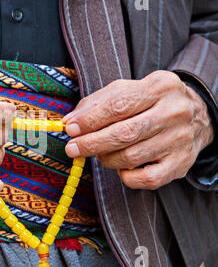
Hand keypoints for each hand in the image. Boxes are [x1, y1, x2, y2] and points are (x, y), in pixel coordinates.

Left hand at [63, 70, 213, 189]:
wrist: (197, 115)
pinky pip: (146, 179)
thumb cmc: (150, 103)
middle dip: (92, 143)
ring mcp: (179, 139)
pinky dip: (126, 176)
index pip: (118, 105)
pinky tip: (122, 167)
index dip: (90, 120)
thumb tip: (70, 121)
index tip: (70, 128)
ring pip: (131, 157)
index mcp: (159, 87)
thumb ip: (96, 103)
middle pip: (125, 133)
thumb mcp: (127, 91)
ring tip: (100, 153)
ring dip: (106, 158)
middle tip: (72, 148)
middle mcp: (173, 112)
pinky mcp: (181, 163)